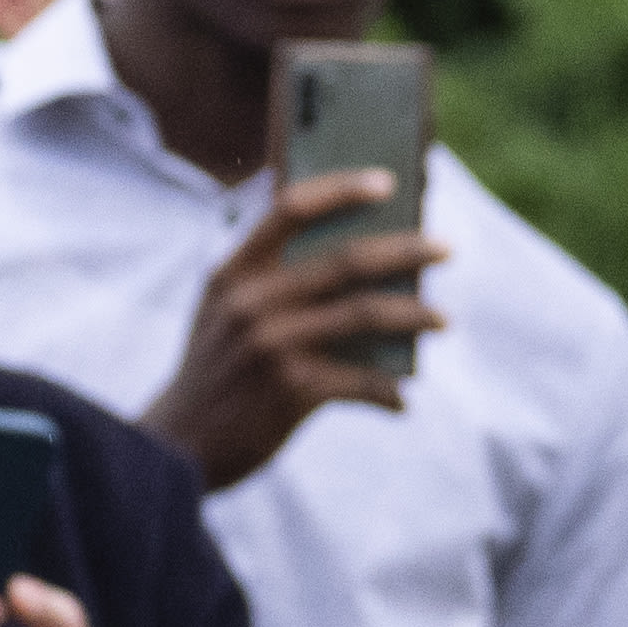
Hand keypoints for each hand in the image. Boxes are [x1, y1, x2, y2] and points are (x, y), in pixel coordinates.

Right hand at [143, 172, 449, 489]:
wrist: (180, 444)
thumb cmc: (216, 370)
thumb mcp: (221, 310)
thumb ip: (268, 278)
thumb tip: (364, 261)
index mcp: (234, 272)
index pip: (291, 209)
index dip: (342, 189)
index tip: (388, 182)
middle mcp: (253, 302)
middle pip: (348, 260)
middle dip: (408, 250)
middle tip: (446, 248)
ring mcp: (274, 345)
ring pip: (366, 314)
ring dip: (416, 314)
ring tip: (443, 319)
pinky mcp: (293, 391)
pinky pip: (362, 380)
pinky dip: (388, 391)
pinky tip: (401, 399)